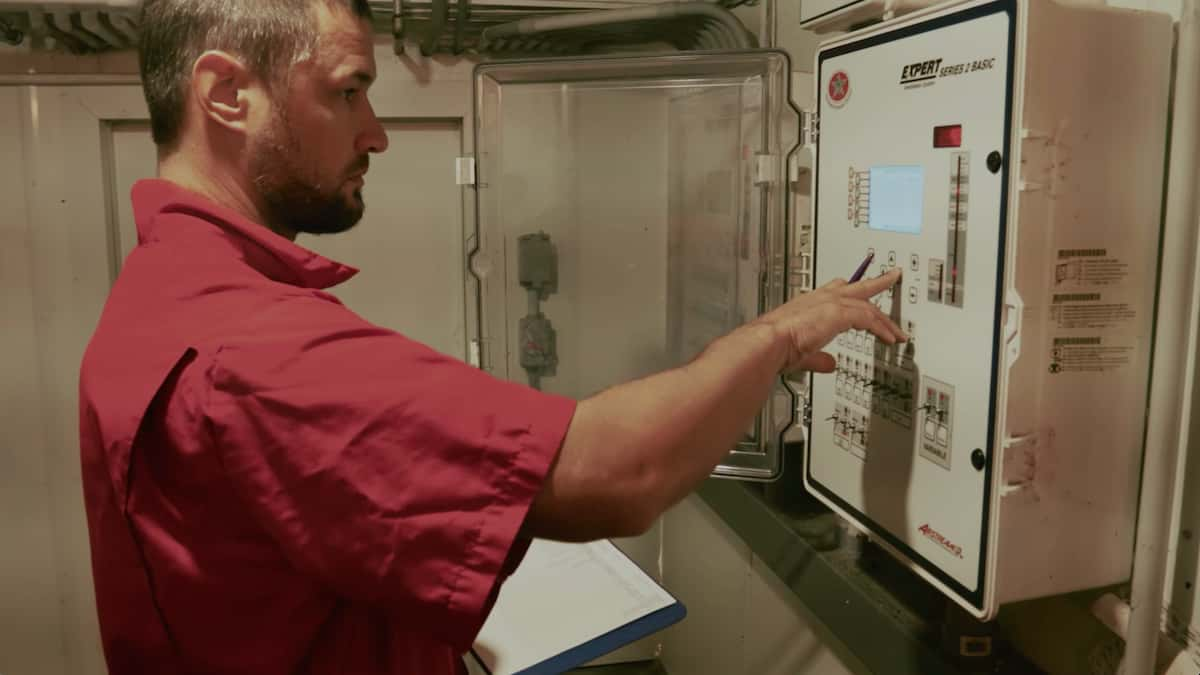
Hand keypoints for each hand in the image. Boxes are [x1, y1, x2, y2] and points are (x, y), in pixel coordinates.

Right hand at [753, 269, 905, 372]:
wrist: (766, 343)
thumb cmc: (774, 347)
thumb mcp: (803, 353)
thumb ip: (819, 358)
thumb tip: (830, 363)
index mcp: (809, 303)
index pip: (836, 291)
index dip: (852, 292)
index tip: (863, 293)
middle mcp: (821, 298)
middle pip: (858, 287)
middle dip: (878, 283)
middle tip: (893, 276)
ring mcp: (830, 303)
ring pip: (867, 305)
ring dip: (885, 320)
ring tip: (899, 330)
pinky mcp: (838, 312)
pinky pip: (869, 318)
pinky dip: (881, 329)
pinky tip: (889, 339)